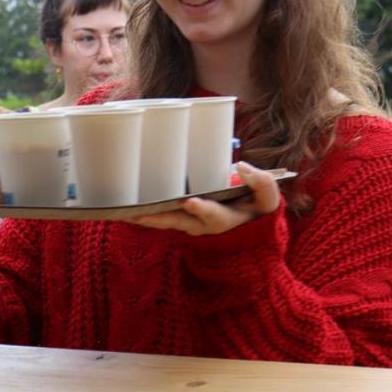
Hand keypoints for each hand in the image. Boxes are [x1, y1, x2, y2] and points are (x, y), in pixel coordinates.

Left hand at [126, 162, 279, 235]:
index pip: (214, 215)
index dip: (203, 209)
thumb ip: (262, 184)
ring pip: (165, 221)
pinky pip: (159, 218)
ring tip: (124, 212)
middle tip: (141, 213)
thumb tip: (243, 166)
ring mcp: (189, 223)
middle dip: (160, 218)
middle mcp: (203, 224)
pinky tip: (123, 209)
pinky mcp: (179, 217)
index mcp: (226, 218)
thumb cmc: (257, 208)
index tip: (192, 202)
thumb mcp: (268, 199)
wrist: (248, 225)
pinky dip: (142, 215)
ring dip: (145, 218)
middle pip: (180, 222)